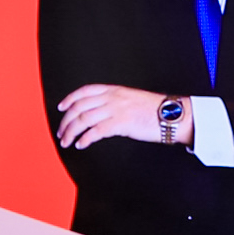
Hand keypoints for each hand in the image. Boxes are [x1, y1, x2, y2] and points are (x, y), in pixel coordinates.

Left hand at [55, 85, 188, 149]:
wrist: (171, 115)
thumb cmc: (155, 110)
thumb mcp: (131, 99)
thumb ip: (115, 103)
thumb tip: (101, 112)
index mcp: (114, 90)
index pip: (85, 91)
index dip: (69, 99)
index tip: (61, 108)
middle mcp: (112, 97)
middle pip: (80, 107)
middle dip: (66, 121)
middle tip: (61, 132)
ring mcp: (116, 109)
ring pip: (84, 119)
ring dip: (71, 132)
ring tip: (67, 141)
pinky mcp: (121, 123)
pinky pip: (96, 131)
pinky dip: (85, 139)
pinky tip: (81, 144)